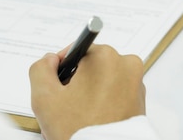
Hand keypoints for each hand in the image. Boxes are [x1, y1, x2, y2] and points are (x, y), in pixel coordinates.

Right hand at [30, 44, 145, 139]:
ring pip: (104, 80)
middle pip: (91, 66)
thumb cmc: (79, 130)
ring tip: (82, 117)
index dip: (63, 69)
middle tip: (69, 106)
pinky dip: (105, 103)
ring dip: (91, 93)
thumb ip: (40, 69)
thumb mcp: (44, 97)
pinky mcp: (141, 100)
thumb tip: (50, 60)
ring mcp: (137, 83)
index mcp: (105, 57)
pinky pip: (117, 94)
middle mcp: (126, 65)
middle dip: (78, 83)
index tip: (60, 86)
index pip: (76, 51)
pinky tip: (95, 119)